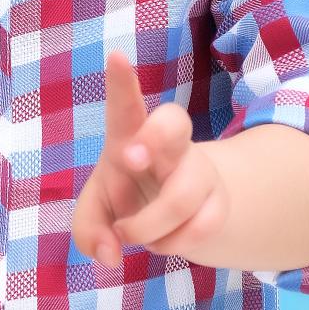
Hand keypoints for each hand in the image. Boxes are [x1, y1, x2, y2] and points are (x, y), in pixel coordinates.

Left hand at [72, 50, 230, 268]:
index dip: (121, 82)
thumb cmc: (129, 198)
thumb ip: (89, 230)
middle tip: (129, 157)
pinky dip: (172, 245)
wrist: (176, 216)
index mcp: (130, 137)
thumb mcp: (98, 211)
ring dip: (148, 227)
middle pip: (175, 122)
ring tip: (131, 236)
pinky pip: (200, 227)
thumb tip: (108, 253)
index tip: (114, 56)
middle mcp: (168, 146)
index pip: (127, 106)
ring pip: (181, 196)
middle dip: (155, 136)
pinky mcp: (219, 202)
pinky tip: (163, 242)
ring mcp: (199, 171)